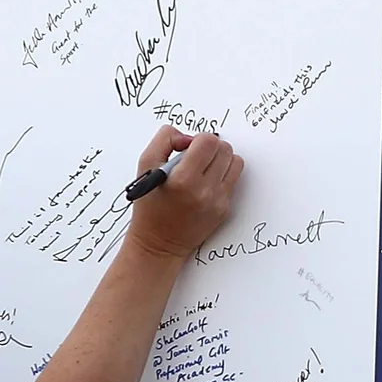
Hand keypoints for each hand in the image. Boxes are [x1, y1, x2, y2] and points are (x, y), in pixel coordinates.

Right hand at [127, 127, 241, 257]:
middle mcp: (204, 191)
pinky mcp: (224, 209)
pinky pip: (233, 181)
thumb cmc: (149, 206)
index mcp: (183, 179)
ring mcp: (218, 201)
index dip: (199, 139)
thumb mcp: (145, 166)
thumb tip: (187, 137)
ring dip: (221, 160)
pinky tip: (205, 184)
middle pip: (225, 149)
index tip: (190, 148)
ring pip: (235, 163)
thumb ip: (165, 140)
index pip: (209, 142)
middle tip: (197, 157)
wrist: (158, 244)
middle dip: (211, 148)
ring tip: (205, 168)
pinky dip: (222, 177)